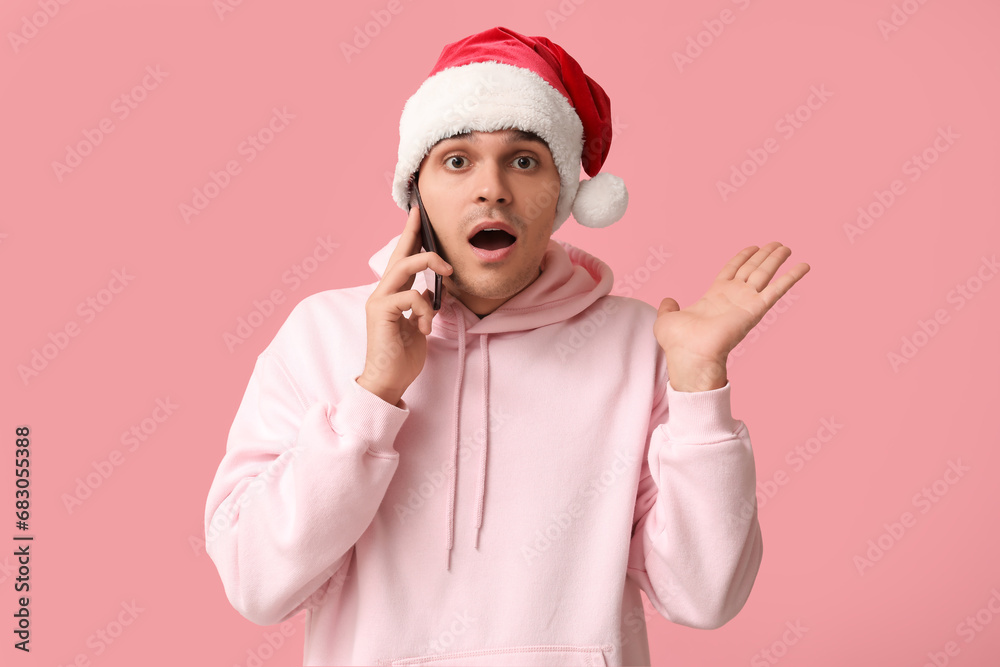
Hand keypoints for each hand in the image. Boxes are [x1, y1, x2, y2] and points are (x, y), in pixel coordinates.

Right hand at [355, 204, 452, 405]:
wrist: (389, 381)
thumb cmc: (403, 357)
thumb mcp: (419, 325)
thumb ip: (421, 305)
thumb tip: (429, 291)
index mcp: (392, 295)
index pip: (402, 260)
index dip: (410, 237)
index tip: (418, 215)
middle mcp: (382, 293)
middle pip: (399, 254)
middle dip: (413, 232)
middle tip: (423, 216)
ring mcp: (379, 301)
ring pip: (404, 266)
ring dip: (430, 265)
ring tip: (448, 274)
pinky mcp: (381, 311)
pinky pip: (410, 296)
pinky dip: (425, 309)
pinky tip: (424, 327)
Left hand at [654, 242, 809, 391]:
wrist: (689, 355)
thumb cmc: (678, 343)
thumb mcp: (666, 318)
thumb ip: (669, 307)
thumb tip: (667, 301)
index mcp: (714, 297)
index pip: (732, 271)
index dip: (742, 257)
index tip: (753, 247)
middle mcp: (733, 298)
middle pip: (752, 270)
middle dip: (764, 256)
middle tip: (777, 244)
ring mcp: (745, 302)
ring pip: (764, 274)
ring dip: (776, 260)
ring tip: (787, 247)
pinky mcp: (755, 309)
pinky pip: (777, 290)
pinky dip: (791, 277)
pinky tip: (804, 266)